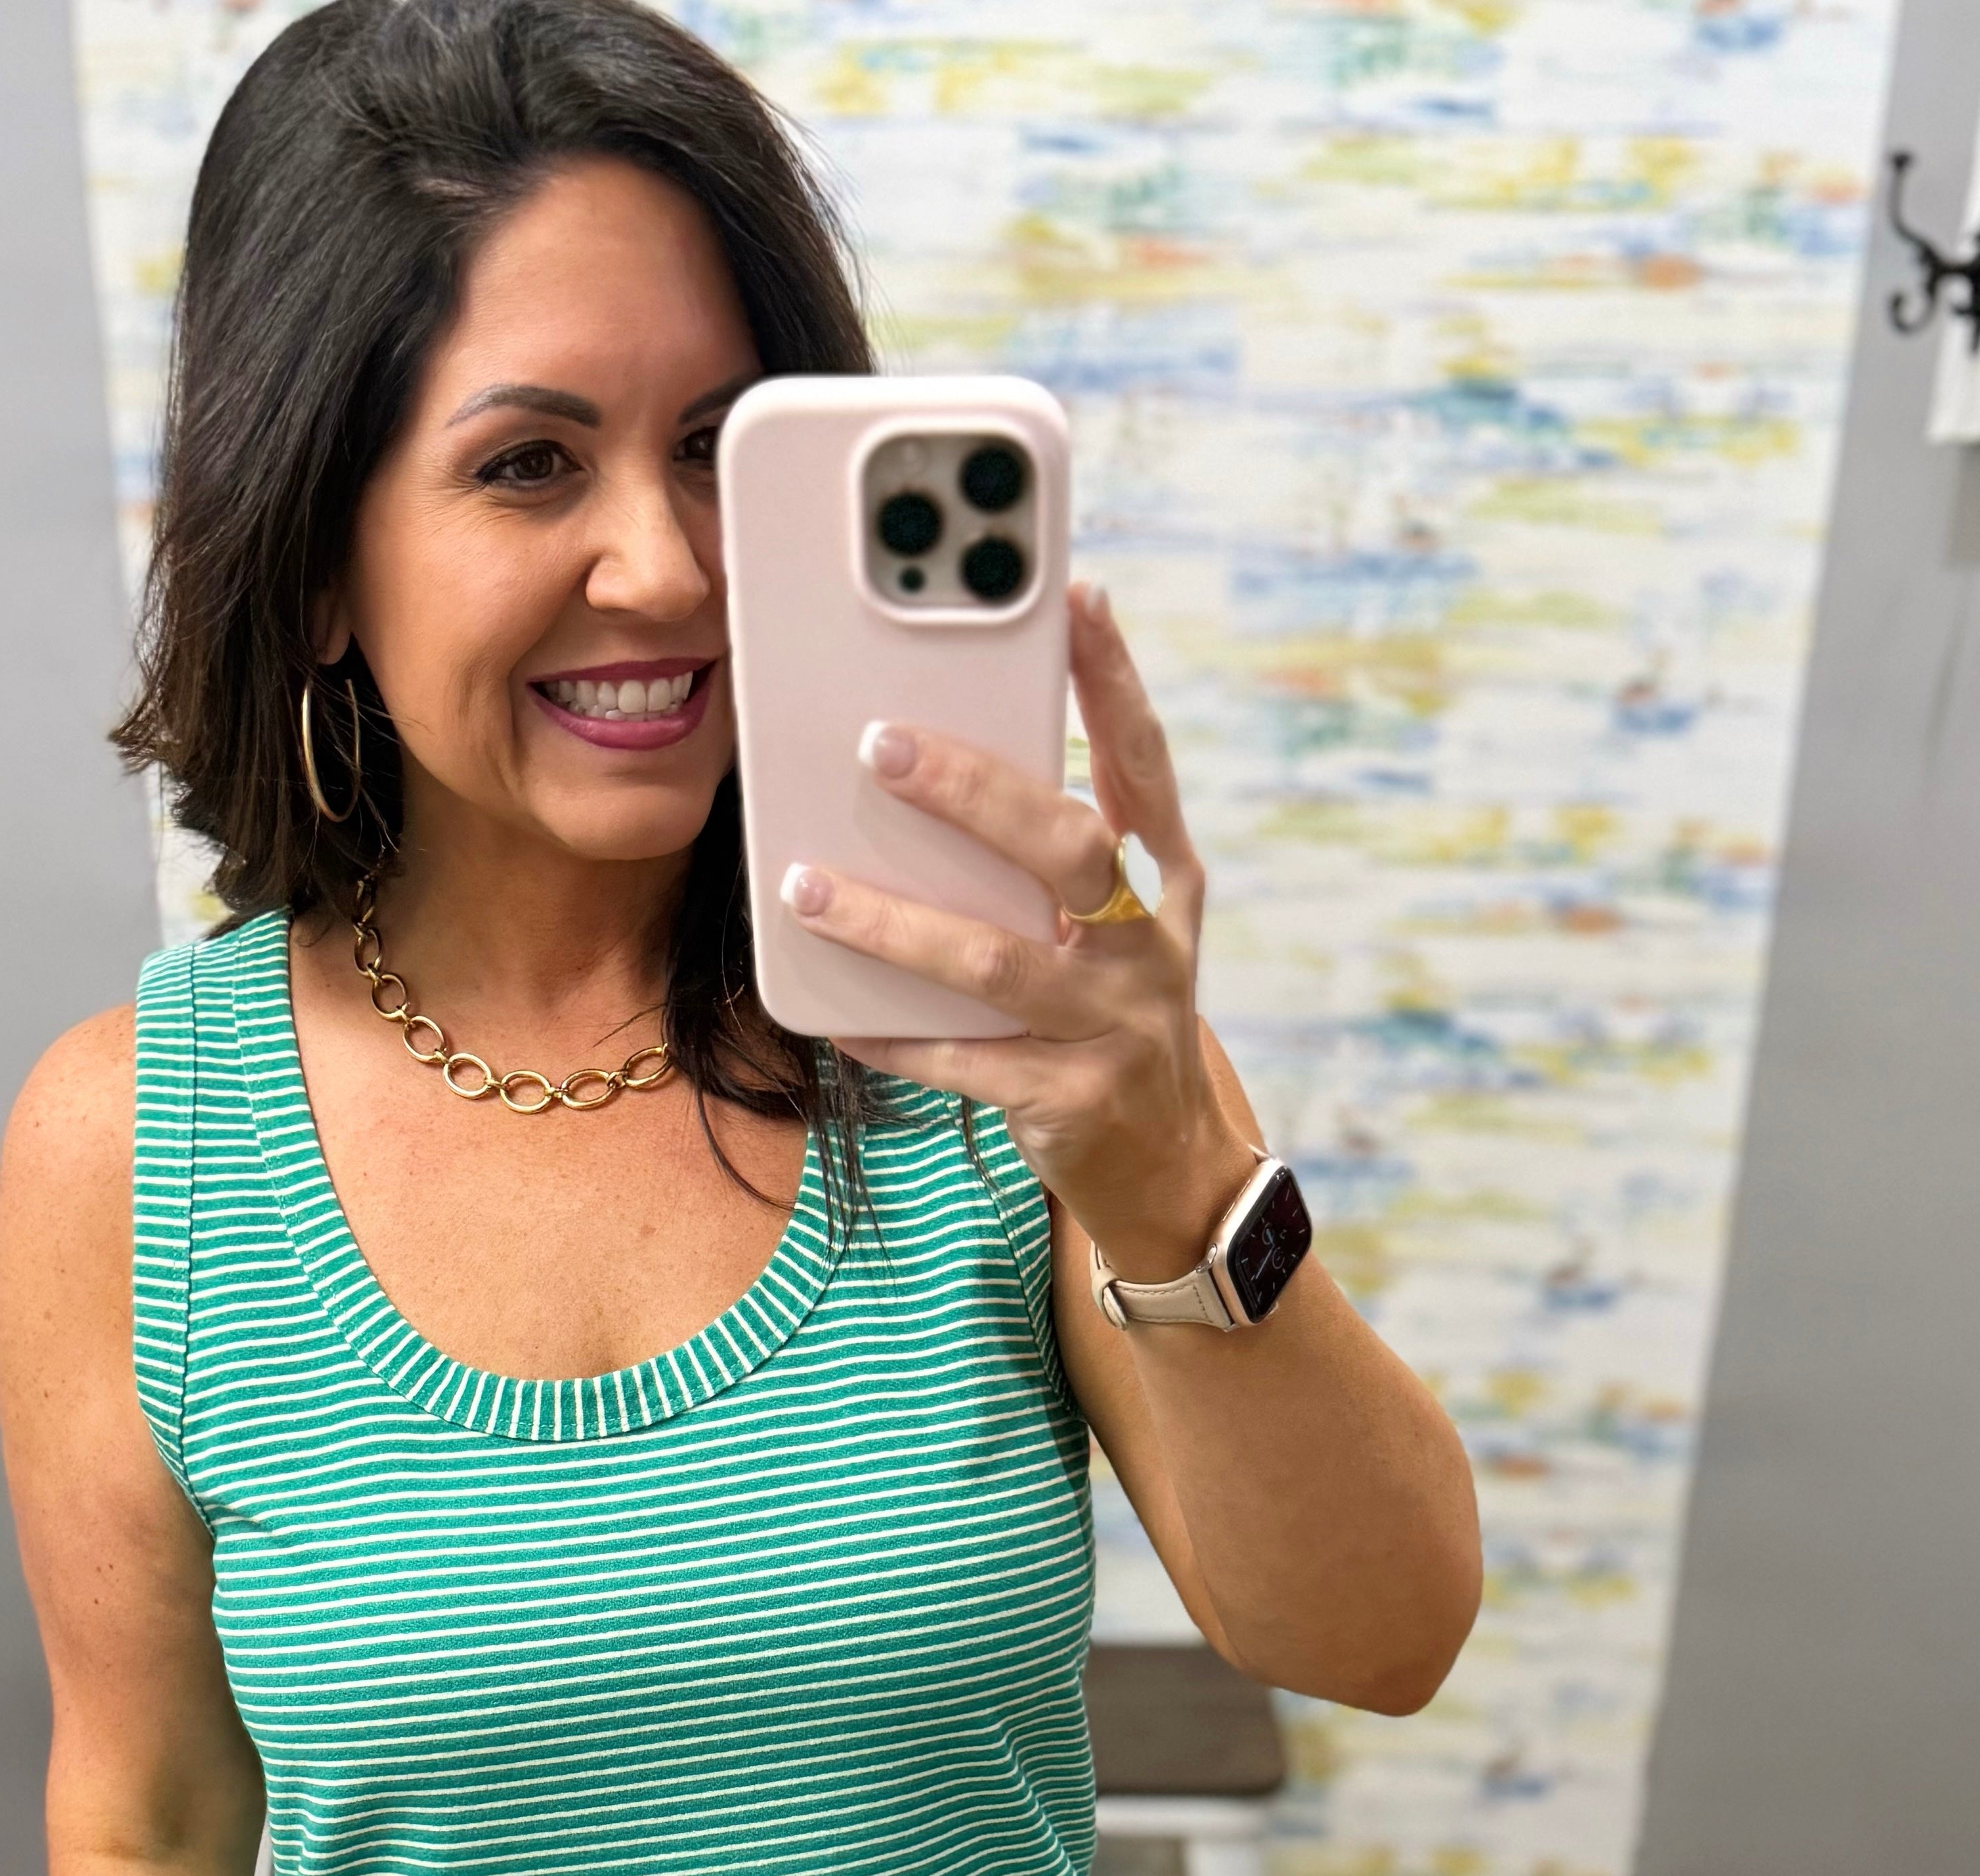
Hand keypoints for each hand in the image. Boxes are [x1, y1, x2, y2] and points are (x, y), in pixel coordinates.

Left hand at [783, 580, 1262, 1282]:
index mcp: (1163, 887)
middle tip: (880, 745)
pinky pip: (960, 1061)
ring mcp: (1114, 1029)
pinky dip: (891, 1035)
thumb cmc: (1116, 1026)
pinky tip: (833, 1012)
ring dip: (892, 922)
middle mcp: (1147, 949)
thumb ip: (1055, 865)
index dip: (1114, 680)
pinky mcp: (1069, 1102)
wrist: (1172, 1175)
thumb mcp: (1114, 936)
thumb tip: (940, 772)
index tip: (1075, 596)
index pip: (1143, 765)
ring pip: (994, 961)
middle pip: (1067, 847)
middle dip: (974, 791)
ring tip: (807, 889)